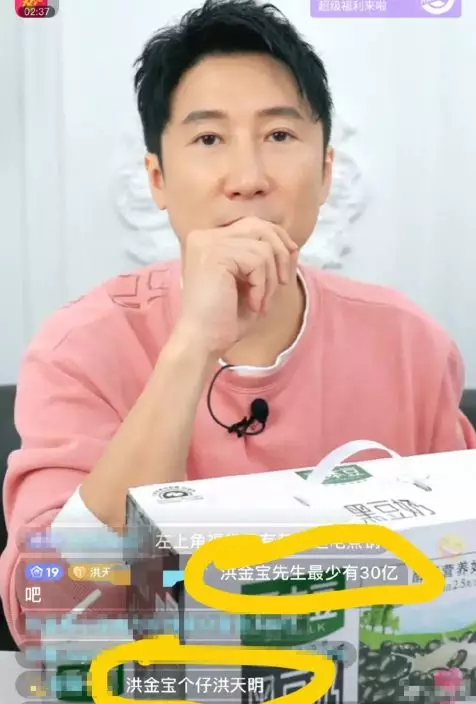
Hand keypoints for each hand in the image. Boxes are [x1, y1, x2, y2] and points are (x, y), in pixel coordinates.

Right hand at [175, 217, 297, 355]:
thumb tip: (294, 246)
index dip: (277, 241)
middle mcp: (206, 237)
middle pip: (259, 227)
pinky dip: (261, 286)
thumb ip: (268, 262)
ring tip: (260, 303)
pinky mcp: (214, 255)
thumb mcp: (252, 285)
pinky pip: (256, 262)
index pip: (253, 225)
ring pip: (262, 248)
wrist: (203, 341)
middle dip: (279, 254)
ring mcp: (208, 243)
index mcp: (210, 241)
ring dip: (269, 280)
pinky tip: (252, 305)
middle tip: (282, 283)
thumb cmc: (225, 319)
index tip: (288, 264)